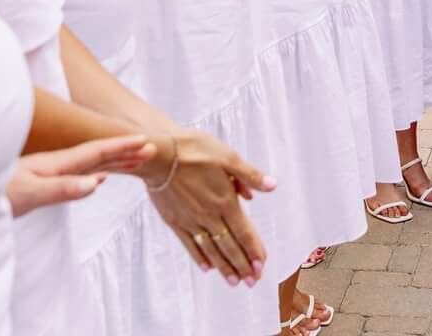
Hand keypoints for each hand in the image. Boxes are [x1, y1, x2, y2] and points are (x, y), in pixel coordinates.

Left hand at [6, 136, 154, 215]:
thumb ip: (62, 189)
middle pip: (96, 154)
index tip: (146, 142)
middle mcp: (54, 164)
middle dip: (124, 150)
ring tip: (133, 158)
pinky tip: (96, 177)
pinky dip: (94, 170)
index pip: (96, 153)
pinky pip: (77, 172)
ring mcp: (46, 172)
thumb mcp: (30, 194)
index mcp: (56, 164)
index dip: (121, 147)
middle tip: (151, 148)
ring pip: (88, 162)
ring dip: (113, 159)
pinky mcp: (39, 183)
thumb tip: (97, 182)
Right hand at [149, 128, 273, 285]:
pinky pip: (190, 245)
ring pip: (211, 250)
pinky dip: (200, 257)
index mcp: (225, 201)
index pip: (244, 232)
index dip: (254, 250)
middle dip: (243, 265)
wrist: (160, 154)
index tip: (262, 267)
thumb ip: (250, 175)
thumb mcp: (228, 156)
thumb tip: (272, 186)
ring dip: (224, 267)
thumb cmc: (195, 150)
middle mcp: (210, 216)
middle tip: (252, 282)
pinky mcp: (175, 222)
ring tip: (234, 282)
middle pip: (229, 246)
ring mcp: (191, 221)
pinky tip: (207, 267)